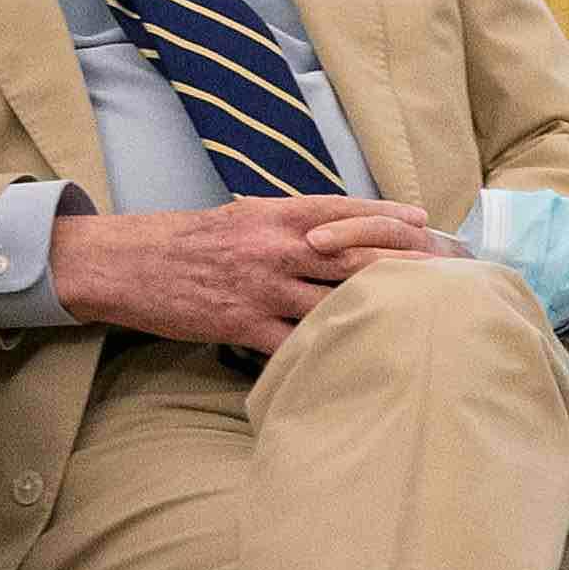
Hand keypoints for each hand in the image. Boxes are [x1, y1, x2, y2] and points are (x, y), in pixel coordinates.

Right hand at [46, 195, 453, 349]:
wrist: (125, 264)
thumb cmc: (188, 240)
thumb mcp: (241, 217)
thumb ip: (290, 221)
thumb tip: (342, 228)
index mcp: (274, 215)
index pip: (343, 210)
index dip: (386, 217)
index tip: (424, 223)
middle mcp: (274, 247)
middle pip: (352, 256)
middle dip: (401, 265)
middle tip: (443, 275)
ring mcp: (261, 288)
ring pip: (333, 302)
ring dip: (374, 311)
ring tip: (414, 321)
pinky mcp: (243, 324)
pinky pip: (296, 343)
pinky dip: (326, 350)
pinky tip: (356, 359)